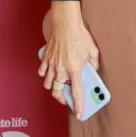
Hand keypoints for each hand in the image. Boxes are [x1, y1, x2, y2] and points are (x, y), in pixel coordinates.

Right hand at [37, 1, 99, 118]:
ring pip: (48, 84)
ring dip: (53, 87)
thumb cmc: (80, 35)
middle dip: (61, 98)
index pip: (76, 92)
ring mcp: (52, 65)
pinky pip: (41, 72)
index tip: (79, 113)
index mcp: (74, 69)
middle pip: (57, 92)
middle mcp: (61, 69)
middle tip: (66, 98)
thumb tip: (92, 70)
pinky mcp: (46, 59)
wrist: (66, 23)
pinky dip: (45, 75)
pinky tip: (51, 72)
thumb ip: (94, 64)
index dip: (78, 104)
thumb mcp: (93, 51)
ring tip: (59, 84)